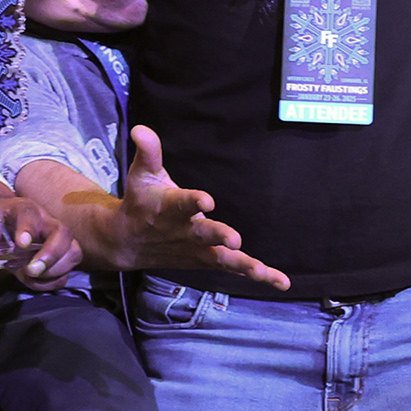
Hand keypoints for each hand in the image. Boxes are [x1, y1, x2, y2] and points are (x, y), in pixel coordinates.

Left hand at [0, 188, 80, 288]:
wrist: (17, 220)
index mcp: (25, 210)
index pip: (31, 215)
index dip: (28, 228)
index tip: (21, 243)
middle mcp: (48, 222)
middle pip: (63, 234)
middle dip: (50, 254)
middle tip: (32, 269)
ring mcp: (60, 239)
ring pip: (72, 253)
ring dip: (54, 269)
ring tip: (32, 276)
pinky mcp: (65, 255)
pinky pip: (68, 271)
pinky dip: (54, 280)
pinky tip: (37, 281)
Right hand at [112, 126, 289, 289]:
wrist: (128, 242)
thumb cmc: (141, 202)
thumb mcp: (141, 175)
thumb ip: (148, 152)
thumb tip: (141, 128)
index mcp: (170, 208)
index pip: (182, 203)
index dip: (194, 201)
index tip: (207, 200)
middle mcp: (184, 231)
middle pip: (204, 235)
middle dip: (219, 236)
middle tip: (234, 240)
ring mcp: (197, 250)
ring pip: (221, 259)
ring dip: (243, 265)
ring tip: (262, 271)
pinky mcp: (207, 261)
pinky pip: (234, 269)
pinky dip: (258, 276)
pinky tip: (281, 282)